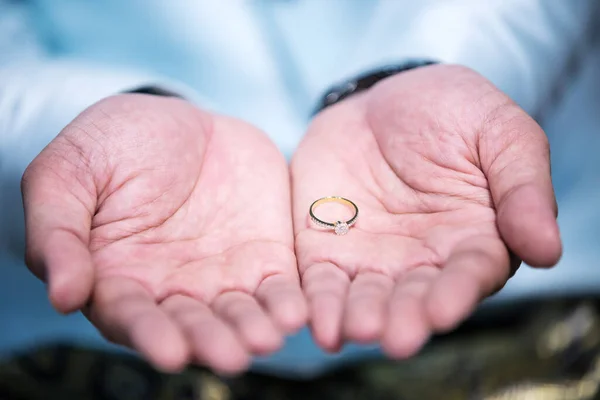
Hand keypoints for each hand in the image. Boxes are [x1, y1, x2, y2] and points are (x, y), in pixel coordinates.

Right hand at [21, 94, 306, 372]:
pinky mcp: (264, 256)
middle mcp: (173, 288)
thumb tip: (63, 294)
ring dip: (255, 329)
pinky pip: (278, 285)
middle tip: (233, 356)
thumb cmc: (111, 144)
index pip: (133, 316)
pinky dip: (288, 301)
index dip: (151, 334)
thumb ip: (58, 231)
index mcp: (120, 278)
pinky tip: (299, 311)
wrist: (178, 119)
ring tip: (270, 337)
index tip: (170, 352)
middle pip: (193, 324)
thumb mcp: (68, 172)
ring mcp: (222, 274)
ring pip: (240, 313)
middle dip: (213, 341)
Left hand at [291, 65, 560, 355]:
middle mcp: (422, 259)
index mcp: (473, 239)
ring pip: (365, 296)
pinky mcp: (327, 247)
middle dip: (404, 318)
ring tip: (352, 330)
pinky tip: (312, 320)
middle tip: (393, 338)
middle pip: (413, 297)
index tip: (441, 311)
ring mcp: (372, 256)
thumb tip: (546, 250)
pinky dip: (317, 300)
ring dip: (358, 317)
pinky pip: (320, 279)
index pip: (468, 274)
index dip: (455, 293)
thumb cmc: (451, 111)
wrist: (380, 98)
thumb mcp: (497, 131)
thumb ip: (522, 186)